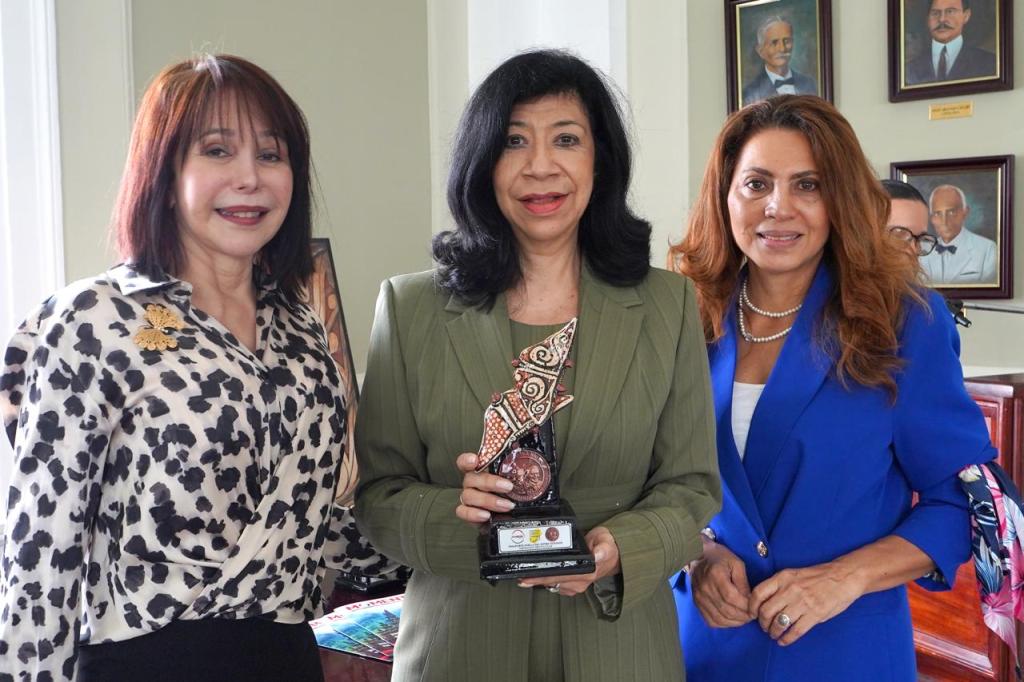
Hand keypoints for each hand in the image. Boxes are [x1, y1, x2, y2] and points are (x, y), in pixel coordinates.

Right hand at [454, 452, 514, 524]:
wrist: (505, 518)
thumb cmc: (509, 494)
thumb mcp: (516, 480)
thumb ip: (518, 468)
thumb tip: (533, 452)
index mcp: (480, 472)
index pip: (466, 462)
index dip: (467, 460)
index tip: (475, 460)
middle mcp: (472, 484)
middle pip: (471, 478)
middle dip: (489, 482)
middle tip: (508, 487)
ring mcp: (469, 499)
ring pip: (469, 496)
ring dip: (489, 500)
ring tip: (506, 505)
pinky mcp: (469, 514)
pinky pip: (464, 512)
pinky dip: (474, 514)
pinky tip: (486, 515)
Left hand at [517, 526, 620, 595]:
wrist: (614, 554)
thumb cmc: (608, 547)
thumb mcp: (607, 543)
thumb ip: (602, 549)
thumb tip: (596, 556)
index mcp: (586, 573)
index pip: (559, 576)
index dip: (542, 577)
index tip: (527, 576)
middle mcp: (579, 582)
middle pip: (551, 582)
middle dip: (534, 579)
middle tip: (518, 575)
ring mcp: (575, 584)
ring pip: (551, 584)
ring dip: (537, 579)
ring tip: (522, 573)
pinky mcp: (571, 583)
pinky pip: (554, 583)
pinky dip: (544, 578)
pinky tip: (535, 572)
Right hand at [689, 541, 753, 627]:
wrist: (699, 556)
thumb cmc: (720, 558)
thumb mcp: (736, 564)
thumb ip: (743, 582)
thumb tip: (750, 601)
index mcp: (715, 575)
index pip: (732, 598)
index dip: (745, 607)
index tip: (755, 609)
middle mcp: (705, 588)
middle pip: (726, 610)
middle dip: (743, 617)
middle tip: (752, 615)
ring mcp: (699, 598)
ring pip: (719, 618)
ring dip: (735, 622)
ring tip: (744, 618)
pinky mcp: (697, 604)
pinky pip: (711, 621)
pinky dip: (724, 624)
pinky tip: (732, 619)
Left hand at [748, 562, 865, 645]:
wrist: (843, 577)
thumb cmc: (817, 576)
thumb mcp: (793, 575)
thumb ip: (779, 586)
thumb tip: (764, 603)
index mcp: (783, 577)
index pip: (758, 593)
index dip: (752, 606)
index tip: (752, 614)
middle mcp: (790, 589)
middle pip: (766, 611)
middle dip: (762, 623)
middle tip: (764, 627)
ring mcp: (802, 602)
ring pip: (779, 622)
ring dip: (773, 632)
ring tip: (774, 634)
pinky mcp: (815, 614)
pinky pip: (796, 631)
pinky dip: (787, 639)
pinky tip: (784, 641)